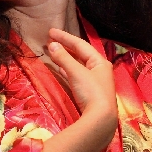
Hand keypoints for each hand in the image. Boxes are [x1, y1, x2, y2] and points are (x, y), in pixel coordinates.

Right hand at [47, 29, 117, 150]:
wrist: (100, 119)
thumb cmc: (91, 92)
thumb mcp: (76, 73)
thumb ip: (64, 58)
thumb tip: (52, 45)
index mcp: (100, 62)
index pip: (81, 44)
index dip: (65, 37)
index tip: (51, 32)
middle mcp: (100, 69)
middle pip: (80, 54)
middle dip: (65, 46)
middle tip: (50, 39)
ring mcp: (95, 81)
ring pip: (78, 65)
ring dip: (65, 57)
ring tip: (53, 51)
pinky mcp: (90, 92)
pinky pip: (76, 75)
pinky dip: (67, 69)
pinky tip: (60, 68)